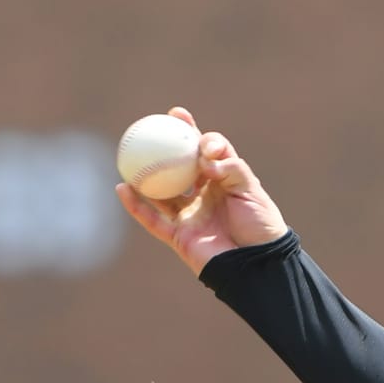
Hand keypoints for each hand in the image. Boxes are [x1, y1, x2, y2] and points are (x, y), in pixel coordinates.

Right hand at [115, 107, 287, 276]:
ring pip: (160, 193)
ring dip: (143, 175)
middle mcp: (203, 196)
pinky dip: (136, 205)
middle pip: (179, 167)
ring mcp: (189, 216)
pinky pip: (153, 219)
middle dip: (164, 146)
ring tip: (128, 155)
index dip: (192, 133)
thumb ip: (229, 166)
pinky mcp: (179, 237)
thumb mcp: (250, 189)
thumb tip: (203, 158)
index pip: (204, 151)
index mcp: (222, 181)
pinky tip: (122, 188)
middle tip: (151, 123)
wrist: (259, 265)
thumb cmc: (261, 226)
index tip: (179, 116)